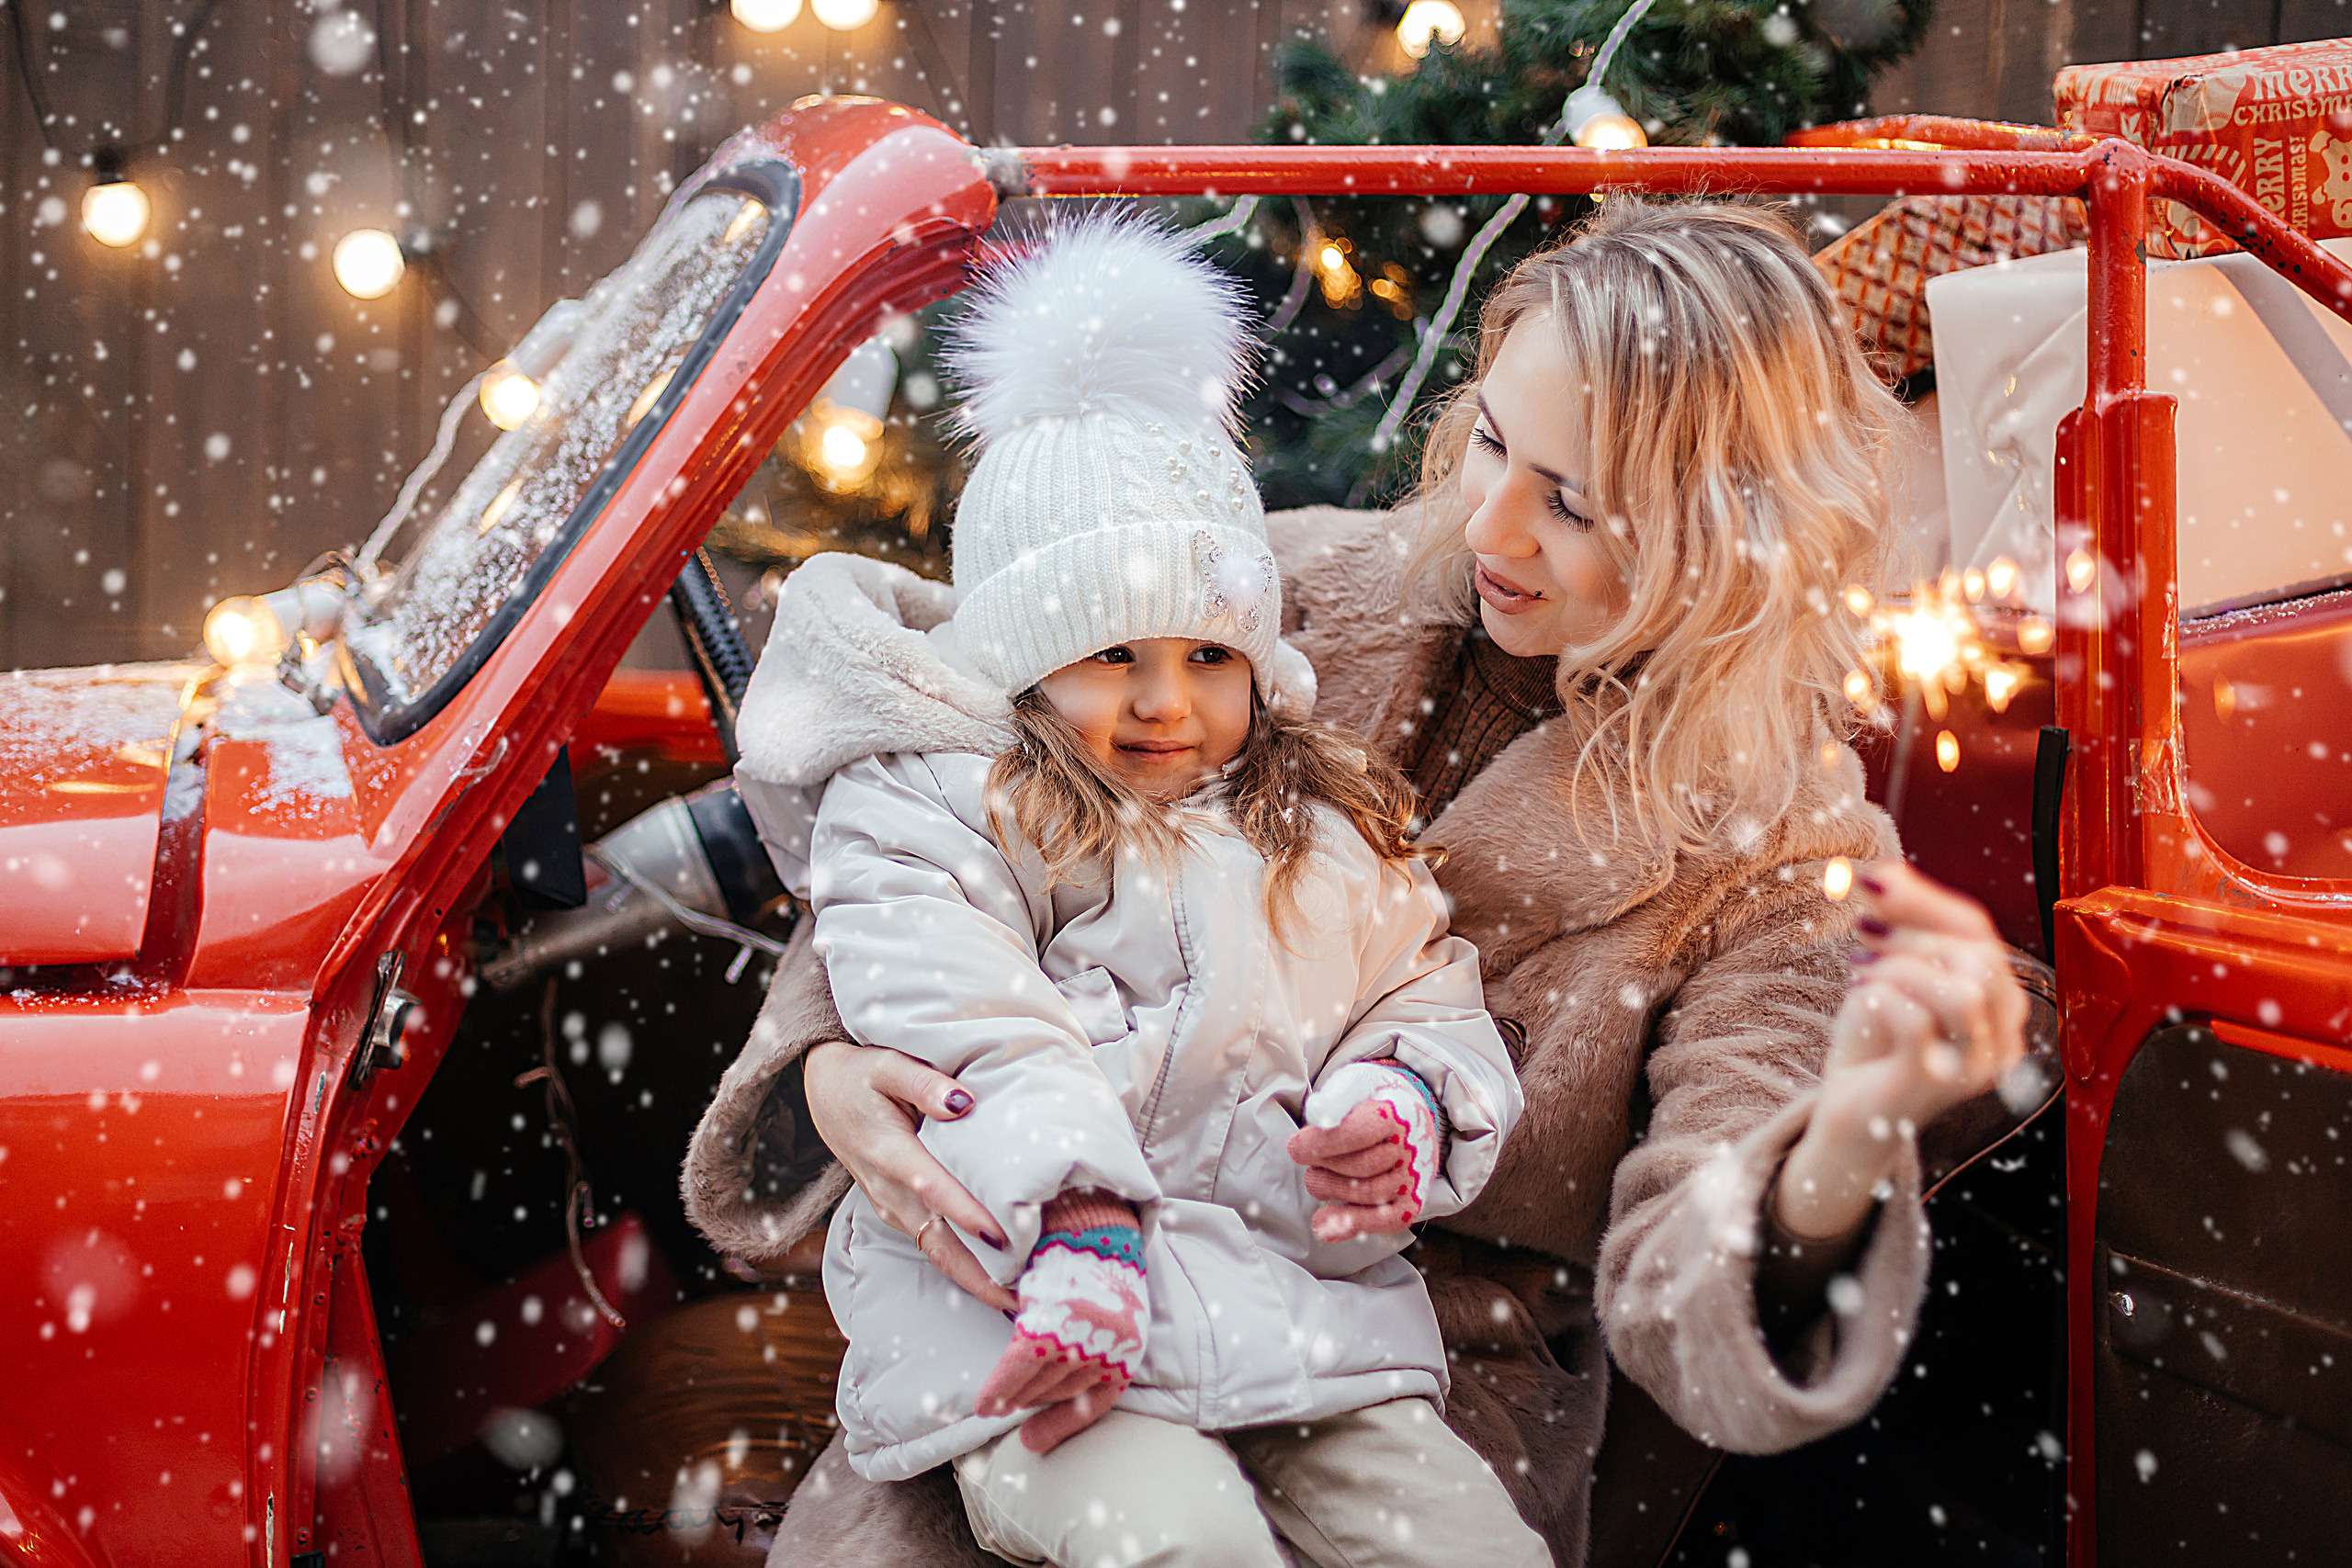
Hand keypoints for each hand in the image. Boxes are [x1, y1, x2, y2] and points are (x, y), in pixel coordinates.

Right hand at [801, 1039, 1017, 1312]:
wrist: (825, 1094)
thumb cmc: (861, 1076)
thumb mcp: (888, 1065)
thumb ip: (925, 1083)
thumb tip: (964, 1103)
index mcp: (889, 1152)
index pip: (932, 1188)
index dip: (966, 1215)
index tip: (1002, 1238)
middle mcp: (888, 1190)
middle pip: (934, 1243)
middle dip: (976, 1277)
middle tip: (1020, 1300)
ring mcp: (891, 1206)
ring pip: (934, 1251)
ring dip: (973, 1278)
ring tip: (1018, 1297)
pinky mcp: (897, 1212)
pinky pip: (930, 1244)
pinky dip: (961, 1265)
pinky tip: (995, 1277)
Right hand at [975, 1204, 1146, 1455]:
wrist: (1094, 1209)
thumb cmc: (1098, 1251)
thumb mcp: (1106, 1299)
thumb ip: (1091, 1332)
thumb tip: (1070, 1363)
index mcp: (1131, 1342)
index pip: (1099, 1398)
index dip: (1066, 1421)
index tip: (1034, 1441)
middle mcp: (1113, 1346)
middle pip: (1066, 1389)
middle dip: (1036, 1402)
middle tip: (1007, 1410)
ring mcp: (1084, 1336)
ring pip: (1043, 1381)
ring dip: (1017, 1398)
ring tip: (995, 1405)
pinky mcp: (1053, 1324)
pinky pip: (1021, 1367)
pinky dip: (1002, 1387)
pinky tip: (985, 1404)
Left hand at [1287, 1061, 1442, 1242]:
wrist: (1406, 1115)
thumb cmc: (1373, 1100)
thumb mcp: (1356, 1083)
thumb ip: (1337, 1096)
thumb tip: (1317, 1112)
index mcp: (1399, 1112)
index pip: (1359, 1134)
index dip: (1321, 1144)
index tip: (1295, 1146)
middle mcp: (1413, 1147)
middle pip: (1360, 1166)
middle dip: (1323, 1164)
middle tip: (1306, 1157)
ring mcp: (1414, 1177)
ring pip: (1369, 1194)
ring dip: (1331, 1189)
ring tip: (1315, 1177)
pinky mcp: (1411, 1202)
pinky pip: (1384, 1221)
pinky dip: (1350, 1225)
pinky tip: (1322, 1225)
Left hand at [1776, 861, 2030, 1240]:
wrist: (1848, 1110)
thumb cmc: (1876, 1041)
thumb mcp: (1889, 970)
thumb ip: (1899, 922)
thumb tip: (1883, 868)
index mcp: (2000, 1000)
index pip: (1979, 929)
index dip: (1923, 898)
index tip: (1871, 882)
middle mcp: (2004, 1036)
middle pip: (1979, 954)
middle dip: (1911, 933)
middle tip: (1862, 935)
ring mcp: (1975, 1066)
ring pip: (1962, 990)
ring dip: (1902, 969)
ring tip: (1864, 975)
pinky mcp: (1934, 1086)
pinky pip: (1916, 1023)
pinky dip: (1881, 998)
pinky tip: (1862, 1000)